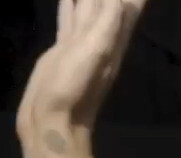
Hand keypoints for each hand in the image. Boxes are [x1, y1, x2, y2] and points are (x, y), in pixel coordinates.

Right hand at [16, 0, 146, 147]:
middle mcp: (101, 37)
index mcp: (113, 37)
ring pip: (90, 6)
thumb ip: (106, 21)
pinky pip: (71, 17)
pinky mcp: (64, 48)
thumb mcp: (96, 51)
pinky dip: (71, 4)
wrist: (51, 123)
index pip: (129, 5)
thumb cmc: (75, 89)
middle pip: (112, 1)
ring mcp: (82, 42)